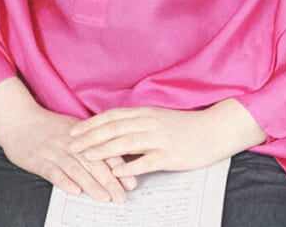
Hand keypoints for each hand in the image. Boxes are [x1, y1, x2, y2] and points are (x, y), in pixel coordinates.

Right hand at [0, 78, 132, 202]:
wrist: (17, 119)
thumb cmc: (46, 127)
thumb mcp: (71, 130)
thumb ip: (90, 144)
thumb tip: (112, 163)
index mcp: (82, 134)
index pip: (105, 151)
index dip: (120, 168)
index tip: (132, 183)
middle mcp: (70, 142)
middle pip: (94, 163)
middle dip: (110, 181)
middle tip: (123, 197)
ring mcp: (54, 150)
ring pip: (76, 168)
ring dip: (92, 184)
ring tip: (105, 198)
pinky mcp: (38, 159)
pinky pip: (53, 172)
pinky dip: (64, 182)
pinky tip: (74, 191)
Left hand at [67, 99, 266, 178]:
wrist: (215, 130)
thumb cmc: (186, 127)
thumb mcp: (159, 119)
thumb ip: (138, 123)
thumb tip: (116, 130)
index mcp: (145, 113)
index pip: (112, 117)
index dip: (91, 124)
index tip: (74, 130)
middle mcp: (149, 123)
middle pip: (114, 128)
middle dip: (90, 137)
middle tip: (71, 144)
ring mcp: (159, 138)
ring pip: (126, 142)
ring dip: (104, 149)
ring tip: (87, 156)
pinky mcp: (170, 154)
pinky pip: (147, 161)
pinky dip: (130, 166)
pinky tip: (117, 172)